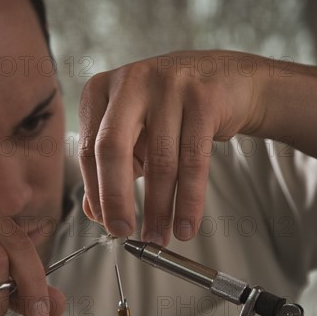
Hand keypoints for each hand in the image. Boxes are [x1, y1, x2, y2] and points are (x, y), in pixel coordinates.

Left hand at [78, 50, 263, 244]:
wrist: (226, 79)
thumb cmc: (169, 110)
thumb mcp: (132, 133)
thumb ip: (108, 168)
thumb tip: (94, 212)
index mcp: (101, 91)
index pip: (89, 150)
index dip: (96, 192)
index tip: (105, 222)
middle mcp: (130, 82)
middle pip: (112, 149)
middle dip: (116, 199)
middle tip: (122, 232)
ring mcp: (167, 86)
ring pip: (159, 161)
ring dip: (159, 209)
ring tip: (159, 236)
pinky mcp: (203, 98)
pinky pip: (194, 162)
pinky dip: (189, 201)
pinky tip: (186, 224)